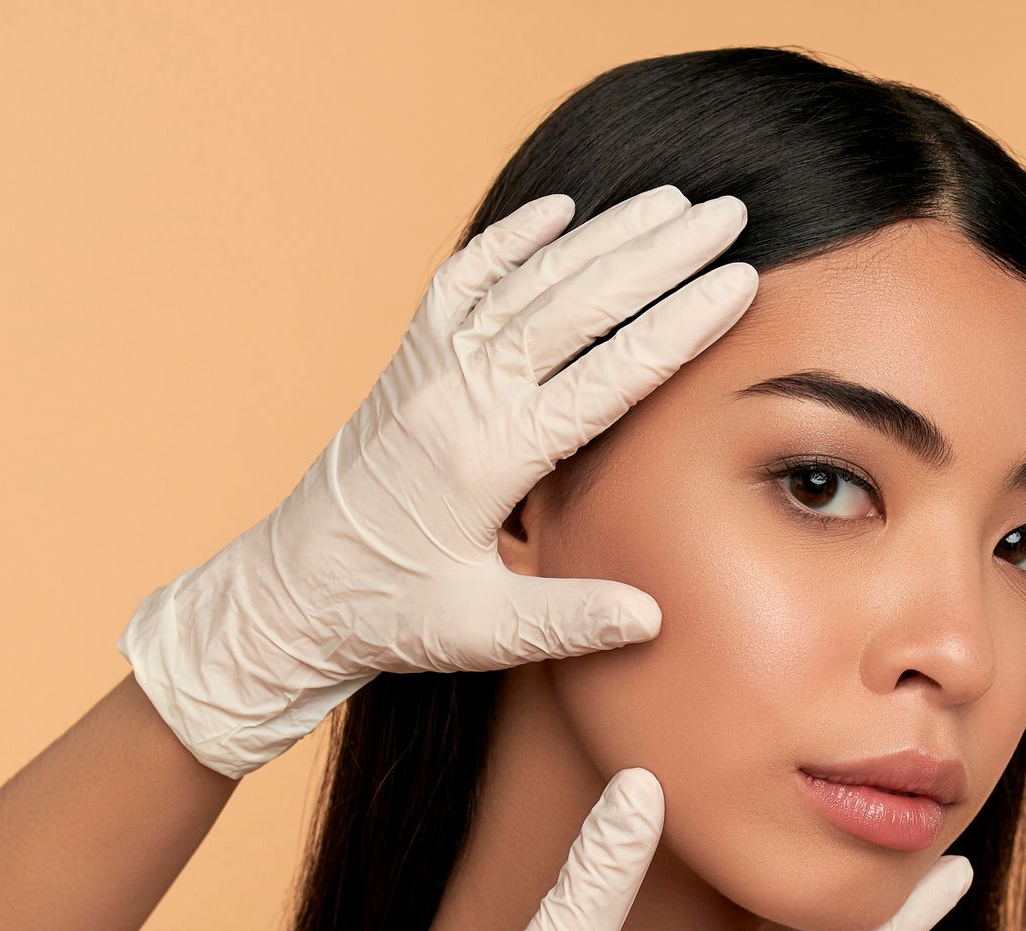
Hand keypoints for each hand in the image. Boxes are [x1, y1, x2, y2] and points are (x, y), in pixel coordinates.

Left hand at [117, 185, 756, 777]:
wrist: (286, 596)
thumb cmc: (386, 616)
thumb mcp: (480, 634)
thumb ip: (568, 621)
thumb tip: (652, 616)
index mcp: (489, 456)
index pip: (607, 373)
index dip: (679, 325)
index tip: (739, 282)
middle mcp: (459, 394)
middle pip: (577, 303)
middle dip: (660, 254)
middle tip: (730, 213)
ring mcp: (429, 369)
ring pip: (529, 280)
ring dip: (604, 235)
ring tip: (673, 201)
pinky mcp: (409, 363)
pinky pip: (464, 280)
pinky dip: (513, 238)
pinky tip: (561, 209)